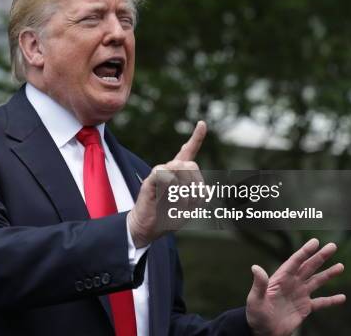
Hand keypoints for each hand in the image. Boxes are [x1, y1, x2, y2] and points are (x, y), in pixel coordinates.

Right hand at [127, 121, 206, 247]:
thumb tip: (189, 176)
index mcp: (180, 175)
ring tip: (175, 204)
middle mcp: (169, 170)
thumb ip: (197, 192)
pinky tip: (164, 198)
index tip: (202, 123)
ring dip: (184, 192)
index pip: (189, 152)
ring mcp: (159, 174)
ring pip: (180, 169)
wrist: (147, 226)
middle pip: (191, 165)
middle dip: (194, 185)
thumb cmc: (168, 216)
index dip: (196, 138)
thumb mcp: (191, 207)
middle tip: (188, 201)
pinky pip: (166, 176)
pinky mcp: (150, 180)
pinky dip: (171, 189)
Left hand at [246, 238, 345, 335]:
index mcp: (280, 279)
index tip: (315, 242)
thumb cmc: (255, 314)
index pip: (295, 262)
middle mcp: (292, 283)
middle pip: (308, 267)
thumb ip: (259, 284)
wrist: (263, 332)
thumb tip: (255, 267)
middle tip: (332, 246)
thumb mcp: (255, 299)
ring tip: (341, 266)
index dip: (305, 251)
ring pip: (316, 281)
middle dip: (320, 257)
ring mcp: (299, 295)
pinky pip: (321, 303)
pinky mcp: (304, 308)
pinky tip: (342, 297)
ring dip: (328, 274)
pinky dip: (331, 300)